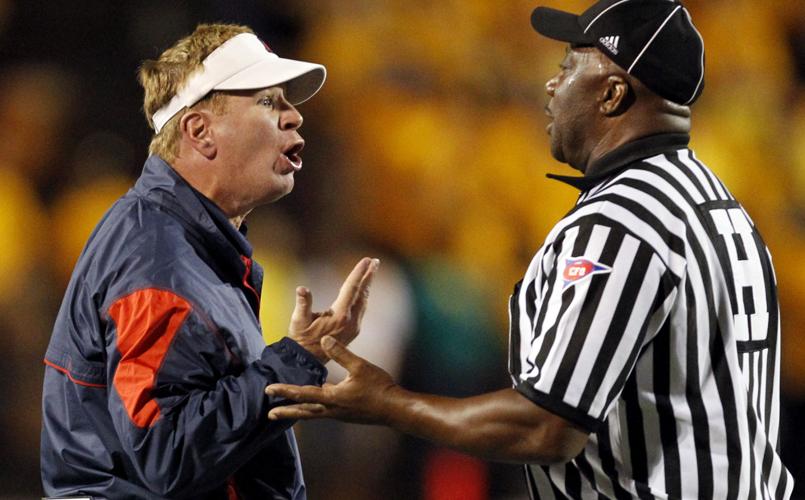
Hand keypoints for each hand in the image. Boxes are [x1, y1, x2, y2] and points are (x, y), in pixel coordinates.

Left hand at [266, 335, 397, 423]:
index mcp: (332, 397)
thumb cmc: (379, 388)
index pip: (303, 393)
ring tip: (285, 413)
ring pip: (313, 414)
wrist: (394, 409)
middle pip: (303, 411)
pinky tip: (314, 406)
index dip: (285, 390)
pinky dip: (312, 411)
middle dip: (286, 411)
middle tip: (269, 414)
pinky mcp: (345, 415)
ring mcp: (338, 414)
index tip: (269, 389)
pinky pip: (322, 413)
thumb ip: (340, 353)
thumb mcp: (360, 366)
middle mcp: (332, 409)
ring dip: (297, 413)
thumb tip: (325, 338)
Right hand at [287, 257, 378, 361]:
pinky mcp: (353, 330)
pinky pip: (362, 308)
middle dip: (369, 276)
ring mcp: (354, 327)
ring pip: (364, 301)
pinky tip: (363, 290)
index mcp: (340, 315)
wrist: (307, 360)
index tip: (367, 260)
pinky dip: (364, 296)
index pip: (351, 288)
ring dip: (368, 285)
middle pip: (363, 293)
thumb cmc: (301, 339)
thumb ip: (303, 303)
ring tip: (372, 271)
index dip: (358, 273)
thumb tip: (302, 289)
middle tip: (375, 261)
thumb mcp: (298, 320)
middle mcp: (351, 321)